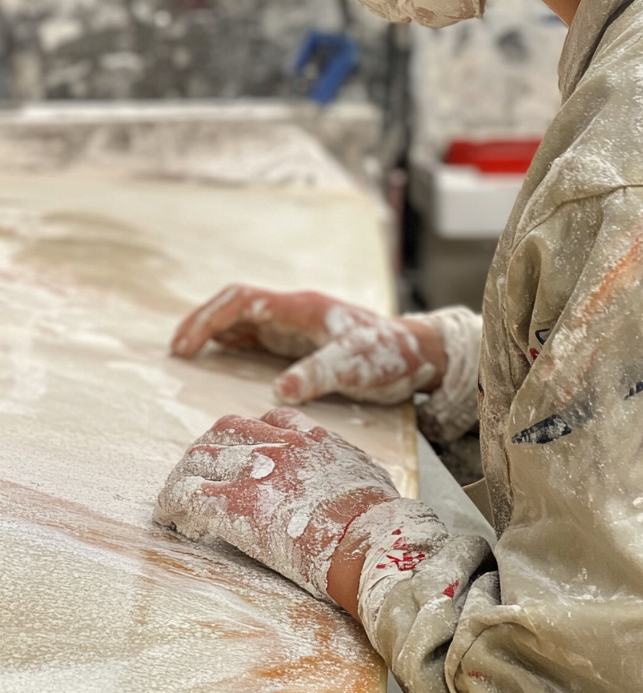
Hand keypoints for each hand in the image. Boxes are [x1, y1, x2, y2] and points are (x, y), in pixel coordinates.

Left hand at [153, 408, 398, 600]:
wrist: (368, 539)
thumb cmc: (378, 520)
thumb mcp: (368, 476)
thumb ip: (349, 470)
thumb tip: (356, 483)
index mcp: (312, 437)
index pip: (270, 419)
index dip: (251, 437)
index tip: (244, 458)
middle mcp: (279, 445)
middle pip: (227, 430)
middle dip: (210, 452)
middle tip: (200, 479)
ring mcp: (254, 470)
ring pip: (199, 458)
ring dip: (184, 478)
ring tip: (178, 504)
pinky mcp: (235, 504)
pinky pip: (187, 495)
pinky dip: (173, 505)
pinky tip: (173, 522)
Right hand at [171, 287, 445, 406]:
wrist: (417, 353)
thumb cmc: (388, 355)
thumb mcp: (354, 367)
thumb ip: (317, 375)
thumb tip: (277, 392)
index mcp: (300, 308)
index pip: (242, 301)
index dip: (208, 318)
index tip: (185, 344)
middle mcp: (293, 311)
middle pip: (235, 305)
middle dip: (201, 322)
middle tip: (176, 351)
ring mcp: (295, 325)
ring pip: (242, 318)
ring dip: (213, 330)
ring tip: (186, 355)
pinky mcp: (300, 342)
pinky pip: (255, 335)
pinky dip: (230, 342)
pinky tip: (218, 359)